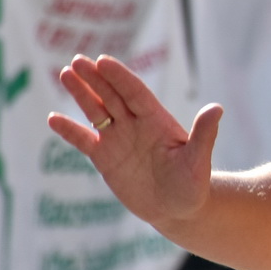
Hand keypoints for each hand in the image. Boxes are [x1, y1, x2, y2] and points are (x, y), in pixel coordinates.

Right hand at [49, 54, 224, 231]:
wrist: (178, 210)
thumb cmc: (193, 185)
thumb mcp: (198, 161)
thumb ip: (204, 134)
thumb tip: (217, 108)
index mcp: (157, 121)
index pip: (135, 93)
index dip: (119, 77)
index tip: (103, 61)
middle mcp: (135, 125)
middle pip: (112, 96)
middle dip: (96, 78)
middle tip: (78, 60)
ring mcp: (118, 139)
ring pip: (96, 111)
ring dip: (81, 94)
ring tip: (65, 73)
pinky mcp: (105, 158)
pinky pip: (84, 140)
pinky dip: (70, 130)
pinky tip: (53, 118)